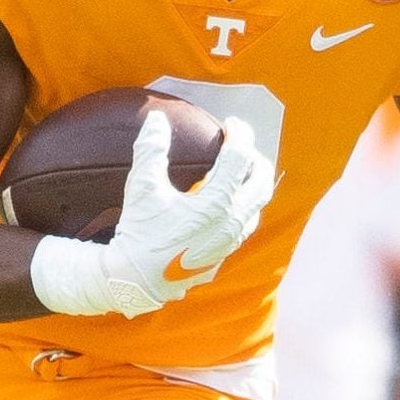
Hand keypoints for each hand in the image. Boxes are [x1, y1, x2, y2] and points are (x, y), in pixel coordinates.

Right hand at [29, 113, 276, 317]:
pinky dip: (244, 202)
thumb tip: (157, 119)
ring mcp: (232, 240)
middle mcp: (232, 222)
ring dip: (253, 181)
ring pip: (258, 203)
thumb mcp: (141, 187)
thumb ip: (151, 149)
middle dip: (255, 156)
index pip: (240, 158)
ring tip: (238, 168)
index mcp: (217, 203)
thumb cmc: (139, 233)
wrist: (138, 280)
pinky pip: (247, 221)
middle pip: (261, 180)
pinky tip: (226, 198)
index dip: (239, 134)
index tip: (231, 123)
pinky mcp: (226, 253)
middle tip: (240, 144)